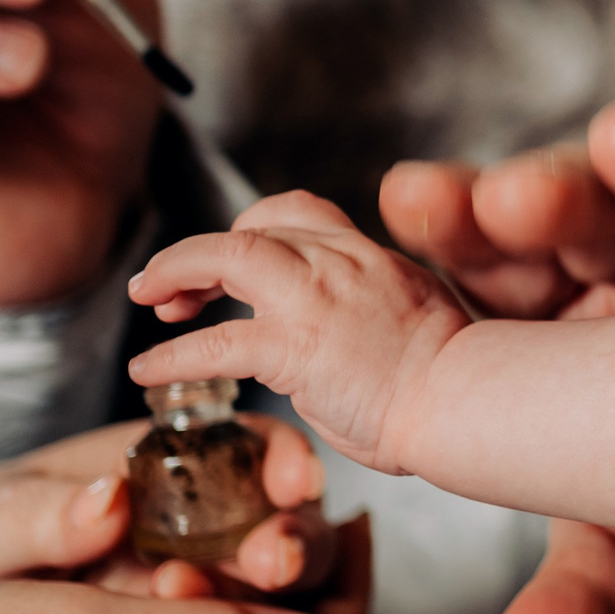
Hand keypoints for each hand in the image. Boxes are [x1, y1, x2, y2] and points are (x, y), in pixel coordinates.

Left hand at [130, 191, 468, 475]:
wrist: (465, 400)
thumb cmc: (452, 380)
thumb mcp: (416, 318)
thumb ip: (370, 313)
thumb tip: (338, 340)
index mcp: (369, 257)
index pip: (300, 213)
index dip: (254, 228)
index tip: (231, 264)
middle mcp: (341, 262)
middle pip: (254, 226)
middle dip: (202, 251)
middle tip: (171, 287)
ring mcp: (316, 298)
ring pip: (226, 255)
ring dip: (176, 272)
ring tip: (149, 298)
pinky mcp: (295, 346)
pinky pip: (216, 341)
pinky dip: (172, 355)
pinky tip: (148, 369)